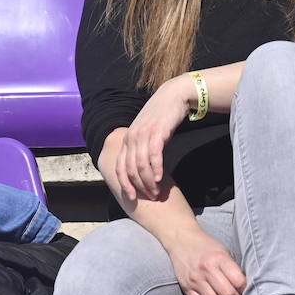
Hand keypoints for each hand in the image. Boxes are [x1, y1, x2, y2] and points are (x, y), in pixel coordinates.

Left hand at [115, 75, 192, 201]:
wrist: (174, 96)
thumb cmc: (162, 116)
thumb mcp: (147, 132)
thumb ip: (141, 147)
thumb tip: (141, 168)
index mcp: (126, 139)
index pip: (120, 167)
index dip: (124, 185)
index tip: (132, 198)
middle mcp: (131, 138)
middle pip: (130, 170)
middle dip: (140, 187)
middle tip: (151, 197)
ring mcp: (143, 135)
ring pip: (141, 165)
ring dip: (149, 181)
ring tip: (157, 191)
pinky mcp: (157, 132)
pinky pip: (154, 155)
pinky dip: (156, 169)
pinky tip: (161, 178)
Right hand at [166, 226, 246, 294]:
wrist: (182, 241)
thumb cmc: (207, 246)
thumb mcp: (224, 251)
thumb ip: (233, 268)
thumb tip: (245, 286)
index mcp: (219, 259)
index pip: (238, 281)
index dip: (246, 289)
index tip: (248, 290)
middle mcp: (207, 270)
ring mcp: (195, 281)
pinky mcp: (187, 288)